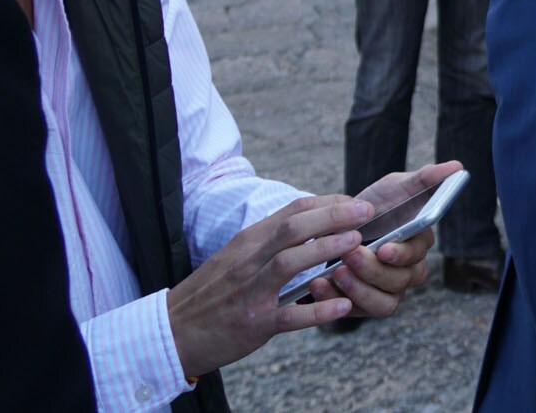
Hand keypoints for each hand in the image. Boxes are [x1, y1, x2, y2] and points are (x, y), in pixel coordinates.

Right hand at [167, 194, 374, 378]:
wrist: (169, 333)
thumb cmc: (210, 293)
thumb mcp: (235, 257)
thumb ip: (269, 241)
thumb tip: (310, 223)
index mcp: (247, 242)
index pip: (290, 212)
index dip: (327, 204)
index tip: (354, 202)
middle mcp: (248, 262)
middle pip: (292, 229)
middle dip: (332, 217)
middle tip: (366, 212)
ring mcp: (250, 293)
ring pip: (288, 263)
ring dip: (325, 250)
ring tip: (357, 244)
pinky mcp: (253, 325)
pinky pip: (288, 316)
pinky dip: (316, 311)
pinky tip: (343, 306)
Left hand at [303, 161, 460, 314]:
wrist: (337, 227)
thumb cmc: (373, 206)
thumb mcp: (395, 187)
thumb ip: (424, 179)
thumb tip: (456, 166)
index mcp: (418, 244)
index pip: (418, 255)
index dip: (403, 255)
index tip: (384, 249)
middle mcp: (408, 272)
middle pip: (400, 281)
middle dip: (372, 270)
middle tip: (348, 255)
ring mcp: (387, 292)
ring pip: (383, 303)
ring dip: (358, 289)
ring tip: (335, 272)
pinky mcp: (363, 306)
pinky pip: (354, 312)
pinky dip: (336, 300)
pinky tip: (319, 285)